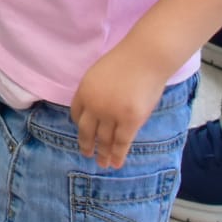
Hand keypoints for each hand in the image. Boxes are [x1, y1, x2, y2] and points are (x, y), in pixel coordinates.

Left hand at [70, 46, 171, 170]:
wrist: (145, 57)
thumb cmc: (126, 60)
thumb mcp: (101, 73)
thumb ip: (96, 91)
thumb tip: (97, 109)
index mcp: (84, 90)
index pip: (77, 113)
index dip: (80, 125)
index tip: (84, 132)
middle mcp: (94, 105)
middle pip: (86, 130)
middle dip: (86, 144)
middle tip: (86, 154)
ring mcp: (111, 114)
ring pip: (104, 139)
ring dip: (103, 153)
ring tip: (102, 163)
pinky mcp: (130, 120)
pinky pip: (121, 142)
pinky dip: (117, 155)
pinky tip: (115, 163)